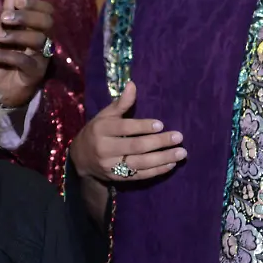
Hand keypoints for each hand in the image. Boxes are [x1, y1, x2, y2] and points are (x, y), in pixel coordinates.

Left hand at [0, 0, 51, 108]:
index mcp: (39, 30)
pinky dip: (7, 55)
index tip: (17, 1)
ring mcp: (42, 59)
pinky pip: (25, 61)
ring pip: (38, 40)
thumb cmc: (3, 58)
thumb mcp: (1, 31)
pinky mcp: (35, 75)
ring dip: (15, 35)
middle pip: (47, 23)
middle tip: (4, 17)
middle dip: (26, 16)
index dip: (35, 3)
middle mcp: (45, 42)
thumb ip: (8, 11)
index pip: (48, 11)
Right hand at [68, 81, 185, 182]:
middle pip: (135, 146)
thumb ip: (120, 103)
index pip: (124, 128)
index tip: (161, 124)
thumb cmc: (97, 132)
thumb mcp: (104, 116)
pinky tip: (171, 164)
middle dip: (159, 142)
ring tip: (181, 153)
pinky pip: (140, 175)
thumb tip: (133, 84)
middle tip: (179, 137)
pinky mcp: (117, 178)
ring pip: (140, 163)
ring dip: (163, 158)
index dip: (143, 126)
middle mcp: (104, 148)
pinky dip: (157, 170)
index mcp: (101, 129)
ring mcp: (111, 165)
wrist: (80, 158)